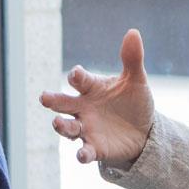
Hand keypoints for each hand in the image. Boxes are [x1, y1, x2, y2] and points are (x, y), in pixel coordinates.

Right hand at [40, 28, 153, 166]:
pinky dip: (82, 154)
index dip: (77, 76)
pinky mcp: (96, 148)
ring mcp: (87, 129)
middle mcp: (84, 108)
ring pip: (68, 128)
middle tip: (45, 98)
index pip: (79, 79)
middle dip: (54, 101)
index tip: (76, 75)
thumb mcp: (136, 80)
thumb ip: (132, 59)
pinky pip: (85, 152)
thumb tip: (133, 32)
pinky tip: (81, 155)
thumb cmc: (133, 102)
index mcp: (92, 89)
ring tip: (58, 123)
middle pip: (63, 104)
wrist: (144, 131)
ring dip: (62, 126)